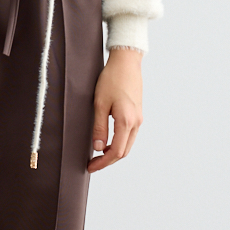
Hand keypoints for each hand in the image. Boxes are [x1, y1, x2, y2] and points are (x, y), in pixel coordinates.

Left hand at [88, 47, 142, 171]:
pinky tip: (108, 142)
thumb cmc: (111, 79)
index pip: (116, 151)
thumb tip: (98, 148)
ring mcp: (139, 118)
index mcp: (126, 121)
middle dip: (108, 160)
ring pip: (128, 144)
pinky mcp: (137, 114)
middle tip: (92, 164)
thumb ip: (99, 127)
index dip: (103, 163)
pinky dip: (119, 143)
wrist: (126, 62)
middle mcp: (136, 122)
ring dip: (114, 152)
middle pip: (124, 151)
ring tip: (98, 155)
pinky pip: (129, 135)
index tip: (91, 167)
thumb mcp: (100, 103)